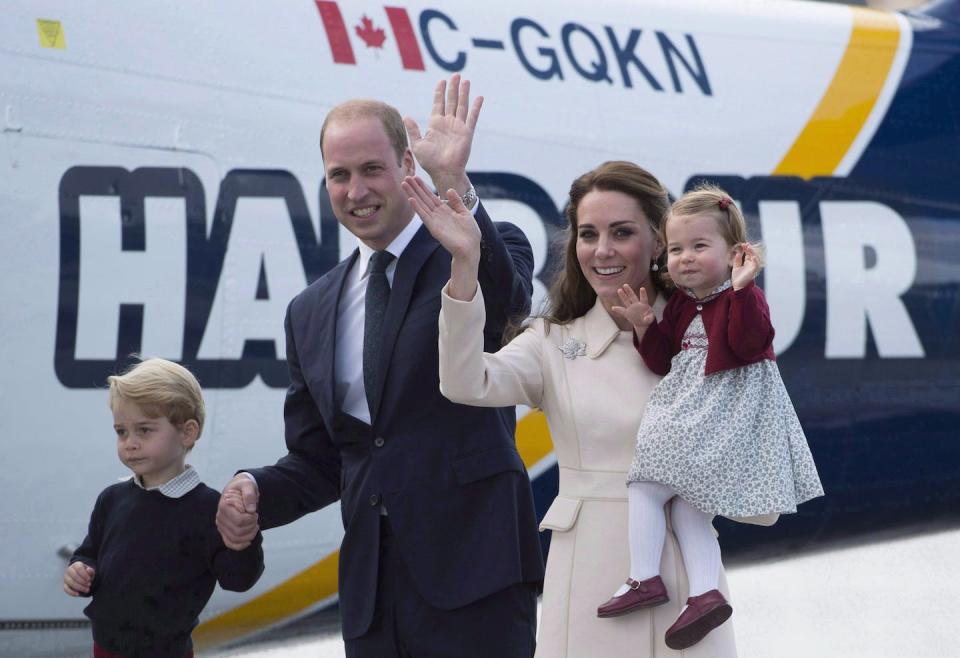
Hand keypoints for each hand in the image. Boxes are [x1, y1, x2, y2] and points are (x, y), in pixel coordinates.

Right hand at [64, 561, 94, 596]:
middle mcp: (69, 570)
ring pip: (70, 582)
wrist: (83, 577)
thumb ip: (91, 571)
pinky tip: (78, 594)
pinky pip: (66, 589)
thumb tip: (88, 570)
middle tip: (89, 585)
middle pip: (74, 576)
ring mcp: (66, 577)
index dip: (84, 574)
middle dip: (82, 582)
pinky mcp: (64, 584)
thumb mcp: (91, 572)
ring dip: (79, 587)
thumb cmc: (87, 574)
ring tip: (87, 589)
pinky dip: (71, 592)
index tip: (89, 580)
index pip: (79, 568)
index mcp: (76, 565)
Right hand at [216, 474, 259, 550]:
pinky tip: (249, 540)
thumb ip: (249, 494)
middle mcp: (220, 517)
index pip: (240, 520)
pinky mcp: (223, 531)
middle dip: (252, 526)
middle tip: (256, 518)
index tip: (254, 511)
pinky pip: (230, 543)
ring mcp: (221, 525)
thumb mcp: (248, 484)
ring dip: (249, 535)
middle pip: (238, 531)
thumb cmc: (243, 487)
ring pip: (235, 538)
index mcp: (224, 505)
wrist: (237, 490)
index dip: (251, 518)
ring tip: (254, 525)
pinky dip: (240, 545)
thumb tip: (251, 509)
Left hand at [403, 74, 482, 195]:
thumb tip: (406, 116)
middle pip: (451, 101)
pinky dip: (476, 107)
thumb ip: (413, 130)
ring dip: (464, 93)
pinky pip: (472, 117)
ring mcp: (458, 127)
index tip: (442, 81)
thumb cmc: (430, 162)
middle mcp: (448, 123)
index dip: (440, 92)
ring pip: (462, 105)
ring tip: (466, 81)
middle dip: (453, 88)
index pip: (438, 103)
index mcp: (436, 124)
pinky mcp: (467, 133)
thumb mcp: (417, 144)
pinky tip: (479, 97)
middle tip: (456, 75)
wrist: (443, 172)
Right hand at [403, 176, 479, 260]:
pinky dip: (417, 208)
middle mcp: (437, 215)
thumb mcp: (465, 213)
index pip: (431, 196)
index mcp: (445, 211)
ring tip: (404, 184)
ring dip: (412, 194)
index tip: (416, 177)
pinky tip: (411, 199)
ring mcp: (435, 221)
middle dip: (415, 188)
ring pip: (421, 204)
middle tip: (406, 176)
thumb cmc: (470, 234)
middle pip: (424, 198)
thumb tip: (449, 189)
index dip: (423, 187)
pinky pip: (424, 216)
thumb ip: (457, 202)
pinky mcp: (434, 228)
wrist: (470, 249)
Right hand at [611, 284, 654, 331]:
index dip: (643, 293)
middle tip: (625, 285)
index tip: (642, 288)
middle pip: (632, 296)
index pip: (643, 298)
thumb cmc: (648, 319)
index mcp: (644, 305)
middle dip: (629, 291)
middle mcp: (637, 304)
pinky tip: (613, 308)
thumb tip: (646, 318)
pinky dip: (617, 309)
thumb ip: (649, 318)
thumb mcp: (650, 319)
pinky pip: (621, 311)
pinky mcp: (627, 313)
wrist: (642, 323)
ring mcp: (631, 308)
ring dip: (623, 295)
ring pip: (626, 300)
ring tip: (619, 290)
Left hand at [732, 243, 760, 289]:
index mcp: (747, 263)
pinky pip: (756, 265)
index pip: (748, 254)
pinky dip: (755, 260)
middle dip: (749, 249)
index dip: (746, 249)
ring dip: (752, 252)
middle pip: (752, 254)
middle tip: (746, 244)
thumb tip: (738, 253)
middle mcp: (751, 264)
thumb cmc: (737, 278)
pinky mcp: (753, 271)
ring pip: (755, 258)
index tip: (742, 244)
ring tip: (749, 247)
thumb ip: (737, 260)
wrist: (737, 286)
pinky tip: (752, 256)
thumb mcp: (736, 267)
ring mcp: (752, 267)